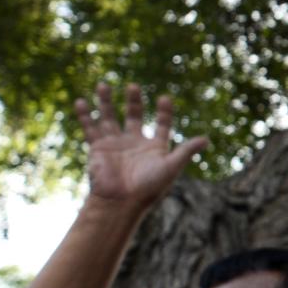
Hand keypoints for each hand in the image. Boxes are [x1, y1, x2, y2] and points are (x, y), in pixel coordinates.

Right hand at [76, 83, 208, 207]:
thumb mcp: (170, 167)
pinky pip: (90, 128)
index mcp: (154, 148)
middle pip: (134, 115)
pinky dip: (85, 115)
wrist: (121, 202)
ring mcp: (115, 144)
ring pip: (110, 117)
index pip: (162, 124)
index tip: (164, 98)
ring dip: (106, 101)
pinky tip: (81, 101)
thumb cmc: (148, 188)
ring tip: (103, 84)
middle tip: (133, 86)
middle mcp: (134, 143)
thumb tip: (206, 139)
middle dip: (134, 101)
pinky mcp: (98, 148)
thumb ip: (186, 151)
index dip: (164, 112)